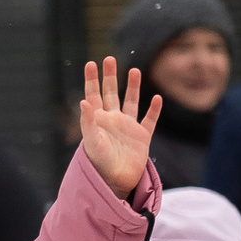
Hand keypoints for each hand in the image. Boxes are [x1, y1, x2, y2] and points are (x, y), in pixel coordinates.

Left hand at [77, 56, 158, 197]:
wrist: (115, 182)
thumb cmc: (98, 164)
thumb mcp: (92, 141)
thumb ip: (87, 122)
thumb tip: (83, 101)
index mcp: (98, 121)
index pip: (93, 95)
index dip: (92, 80)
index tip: (91, 63)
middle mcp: (112, 121)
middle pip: (111, 94)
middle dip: (110, 77)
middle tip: (109, 58)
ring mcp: (128, 128)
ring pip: (131, 102)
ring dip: (133, 87)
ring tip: (134, 70)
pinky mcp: (142, 137)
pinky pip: (149, 120)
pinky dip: (154, 110)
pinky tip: (157, 98)